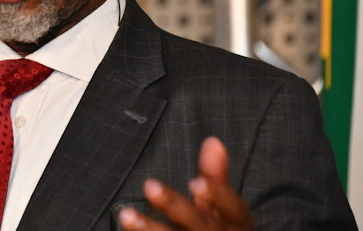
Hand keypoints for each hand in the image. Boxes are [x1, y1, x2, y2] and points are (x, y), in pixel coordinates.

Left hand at [119, 137, 253, 229]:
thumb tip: (213, 140)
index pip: (233, 208)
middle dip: (175, 206)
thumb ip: (215, 175)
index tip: (195, 182)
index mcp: (237, 223)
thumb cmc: (218, 227)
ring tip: (125, 214)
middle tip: (149, 186)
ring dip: (149, 228)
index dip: (217, 196)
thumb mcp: (223, 205)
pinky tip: (125, 227)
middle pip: (200, 225)